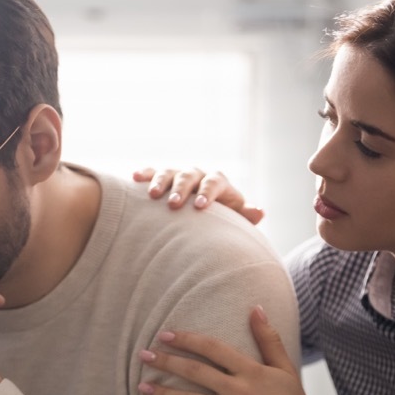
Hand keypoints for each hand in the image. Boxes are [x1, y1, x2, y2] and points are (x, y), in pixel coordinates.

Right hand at [132, 167, 264, 224]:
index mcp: (217, 183)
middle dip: (182, 188)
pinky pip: (152, 172)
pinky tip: (135, 177)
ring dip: (161, 181)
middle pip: (190, 175)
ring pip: (170, 172)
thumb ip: (244, 216)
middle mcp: (198, 176)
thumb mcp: (233, 220)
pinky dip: (145, 174)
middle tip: (173, 203)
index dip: (207, 192)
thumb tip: (259, 212)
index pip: (215, 182)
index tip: (200, 207)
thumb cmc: (219, 222)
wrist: (202, 216)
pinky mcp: (162, 179)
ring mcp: (179, 175)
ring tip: (153, 195)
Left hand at [137, 307, 347, 394]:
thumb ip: (268, 339)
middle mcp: (238, 392)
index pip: (212, 349)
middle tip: (143, 355)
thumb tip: (256, 308)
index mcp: (251, 372)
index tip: (165, 335)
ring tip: (142, 385)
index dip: (187, 340)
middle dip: (166, 362)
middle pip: (195, 372)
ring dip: (163, 393)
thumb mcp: (285, 369)